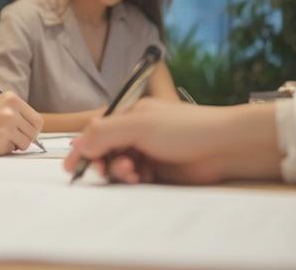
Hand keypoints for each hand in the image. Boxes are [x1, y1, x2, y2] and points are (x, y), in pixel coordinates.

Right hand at [0, 92, 42, 155]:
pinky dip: (2, 150)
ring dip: (14, 145)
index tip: (24, 132)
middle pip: (34, 132)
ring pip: (26, 143)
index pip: (37, 119)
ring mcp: (6, 128)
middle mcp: (11, 112)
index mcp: (11, 99)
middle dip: (25, 138)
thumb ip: (14, 112)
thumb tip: (32, 129)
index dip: (31, 129)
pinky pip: (11, 151)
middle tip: (10, 139)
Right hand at [63, 99, 281, 184]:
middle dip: (103, 161)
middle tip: (106, 170)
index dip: (83, 148)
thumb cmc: (185, 128)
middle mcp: (136, 132)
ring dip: (119, 171)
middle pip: (105, 151)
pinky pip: (134, 178)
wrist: (224, 146)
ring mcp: (147, 152)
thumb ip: (105, 133)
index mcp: (130, 115)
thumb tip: (78, 144)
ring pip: (119, 166)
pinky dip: (133, 179)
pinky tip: (142, 177)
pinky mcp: (158, 170)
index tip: (71, 166)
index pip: (97, 131)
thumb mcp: (139, 125)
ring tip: (132, 172)